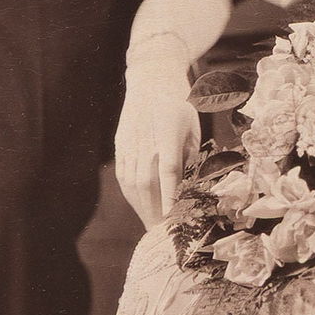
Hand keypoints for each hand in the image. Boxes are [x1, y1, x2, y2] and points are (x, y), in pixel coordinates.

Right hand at [116, 54, 200, 229]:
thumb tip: (190, 187)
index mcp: (167, 132)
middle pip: (147, 183)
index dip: (169, 196)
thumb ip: (191, 157)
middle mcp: (145, 139)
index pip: (168, 170)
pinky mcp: (121, 145)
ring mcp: (129, 143)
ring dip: (142, 208)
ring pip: (132, 184)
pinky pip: (123, 177)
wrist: (151, 79)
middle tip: (165, 235)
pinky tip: (140, 207)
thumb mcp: (194, 128)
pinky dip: (131, 196)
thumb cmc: (180, 104)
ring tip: (153, 226)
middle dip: (155, 212)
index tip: (173, 219)